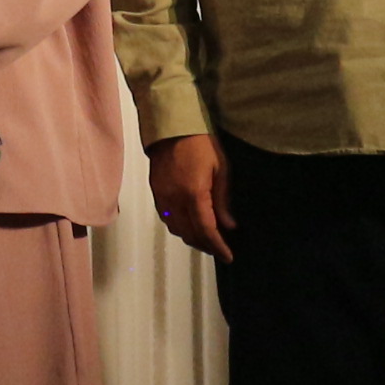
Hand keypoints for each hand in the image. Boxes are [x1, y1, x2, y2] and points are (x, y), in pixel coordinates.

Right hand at [147, 132, 231, 260]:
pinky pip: (166, 219)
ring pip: (176, 229)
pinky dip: (179, 227)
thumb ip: (223, 201)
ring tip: (206, 240)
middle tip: (220, 250)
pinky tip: (189, 225)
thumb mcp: (221, 169)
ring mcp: (162, 198)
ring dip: (191, 238)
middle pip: (189, 234)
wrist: (171, 128)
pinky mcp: (155, 193)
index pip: (206, 230)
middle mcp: (175, 200)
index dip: (217, 246)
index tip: (228, 257)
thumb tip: (229, 226)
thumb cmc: (202, 145)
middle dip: (205, 246)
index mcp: (194, 194)